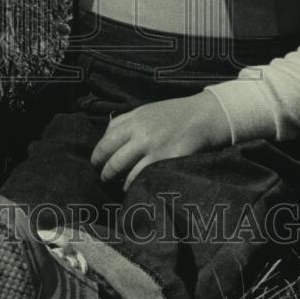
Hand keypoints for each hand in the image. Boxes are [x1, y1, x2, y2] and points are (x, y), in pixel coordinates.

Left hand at [91, 92, 231, 189]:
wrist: (204, 115)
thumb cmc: (171, 113)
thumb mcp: (144, 111)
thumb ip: (123, 122)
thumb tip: (105, 139)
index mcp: (133, 122)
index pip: (105, 143)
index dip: (97, 157)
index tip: (96, 164)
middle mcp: (142, 137)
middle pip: (114, 162)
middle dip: (106, 174)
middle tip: (104, 179)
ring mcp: (156, 151)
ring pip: (129, 175)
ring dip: (122, 184)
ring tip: (121, 185)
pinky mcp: (170, 163)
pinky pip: (148, 180)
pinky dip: (140, 186)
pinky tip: (139, 187)